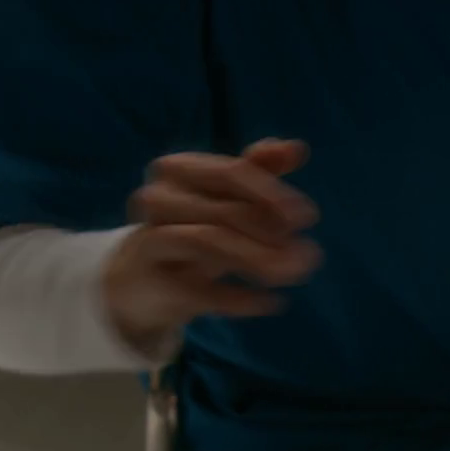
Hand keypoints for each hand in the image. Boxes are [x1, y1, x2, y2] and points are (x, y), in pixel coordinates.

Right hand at [104, 138, 321, 350]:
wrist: (140, 278)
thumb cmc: (190, 226)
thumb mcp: (224, 197)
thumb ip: (258, 170)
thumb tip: (298, 148)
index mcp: (178, 168)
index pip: (230, 173)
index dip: (272, 193)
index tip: (307, 216)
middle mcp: (157, 198)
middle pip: (222, 210)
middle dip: (271, 232)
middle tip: (309, 255)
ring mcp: (150, 238)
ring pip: (208, 242)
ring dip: (259, 260)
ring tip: (293, 274)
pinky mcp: (152, 281)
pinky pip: (198, 290)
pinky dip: (240, 298)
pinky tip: (271, 302)